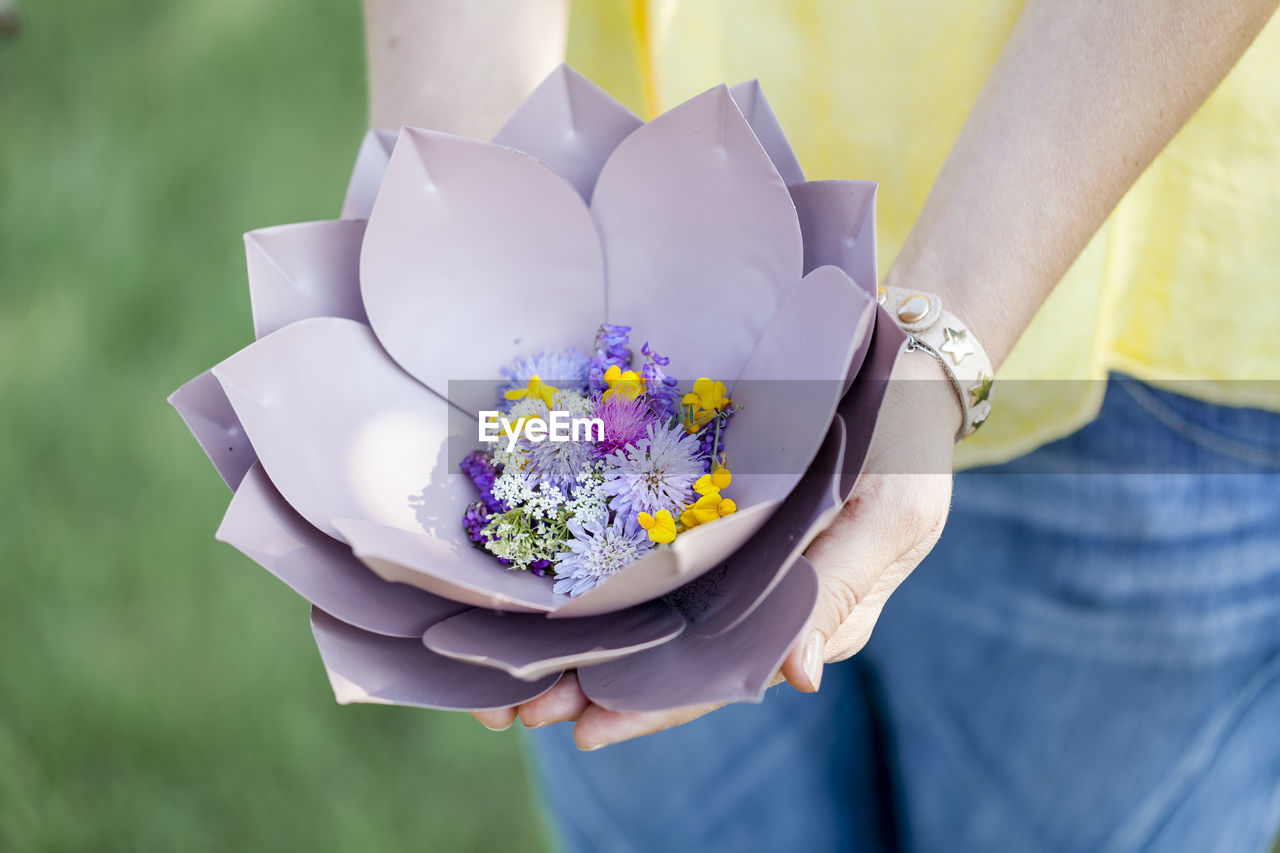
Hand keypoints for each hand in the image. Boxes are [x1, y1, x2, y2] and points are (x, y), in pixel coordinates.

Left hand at [471, 350, 958, 746]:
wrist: (903, 366)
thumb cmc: (906, 443)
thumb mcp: (891, 516)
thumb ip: (841, 592)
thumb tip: (797, 680)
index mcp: (801, 613)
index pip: (719, 677)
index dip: (653, 707)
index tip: (585, 728)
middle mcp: (753, 593)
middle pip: (665, 655)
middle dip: (592, 685)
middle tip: (515, 709)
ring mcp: (726, 551)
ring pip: (644, 611)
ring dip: (578, 642)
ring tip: (508, 671)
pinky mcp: (705, 505)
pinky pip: (644, 547)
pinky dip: (593, 574)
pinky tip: (540, 586)